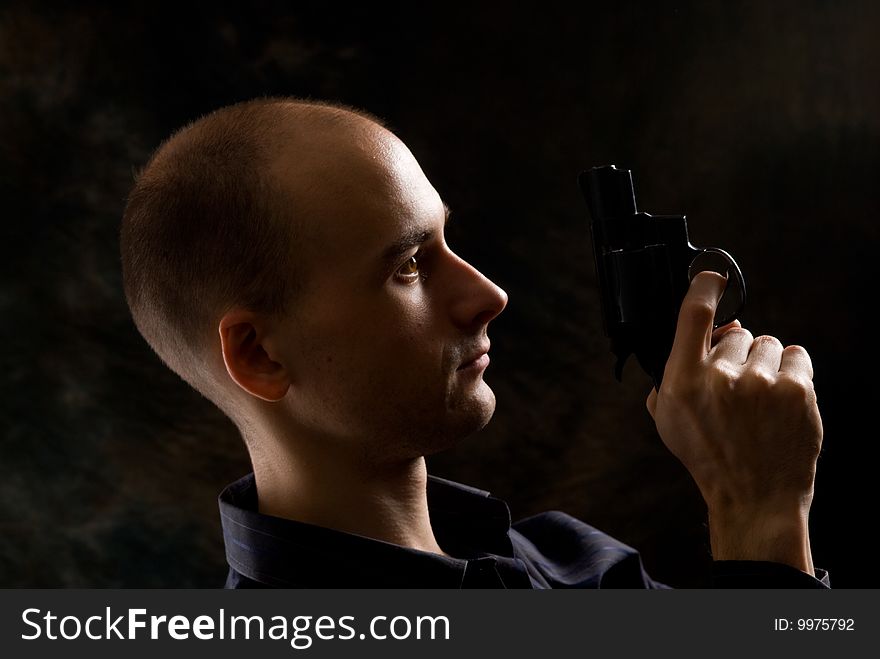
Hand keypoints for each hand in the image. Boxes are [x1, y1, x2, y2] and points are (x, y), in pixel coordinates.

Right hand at [646, 271, 822, 573]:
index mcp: (682, 382)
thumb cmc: (709, 457)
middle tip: (738, 386)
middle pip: (737, 334)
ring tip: (761, 397)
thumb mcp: (668, 421)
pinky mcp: (796, 391)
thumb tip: (697, 339)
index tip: (712, 277)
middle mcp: (720, 377)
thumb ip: (670, 378)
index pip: (693, 314)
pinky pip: (796, 355)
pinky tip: (783, 396)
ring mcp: (761, 383)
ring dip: (765, 363)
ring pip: (767, 343)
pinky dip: (792, 370)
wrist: (753, 496)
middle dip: (737, 353)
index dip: (704, 287)